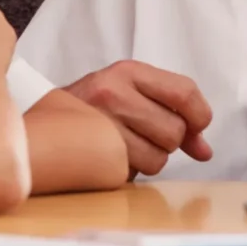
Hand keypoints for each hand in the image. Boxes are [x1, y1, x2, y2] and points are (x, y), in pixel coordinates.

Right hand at [64, 61, 212, 176]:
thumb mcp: (130, 93)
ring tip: (127, 144)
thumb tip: (204, 151)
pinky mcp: (94, 155)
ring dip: (151, 158)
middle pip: (175, 130)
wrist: (42, 120)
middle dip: (169, 140)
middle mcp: (113, 93)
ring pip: (159, 157)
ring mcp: (101, 124)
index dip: (200, 115)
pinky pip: (137, 173)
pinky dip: (132, 170)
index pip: (184, 92)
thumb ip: (173, 113)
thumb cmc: (95, 107)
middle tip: (145, 132)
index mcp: (127, 71)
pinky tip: (114, 155)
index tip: (196, 127)